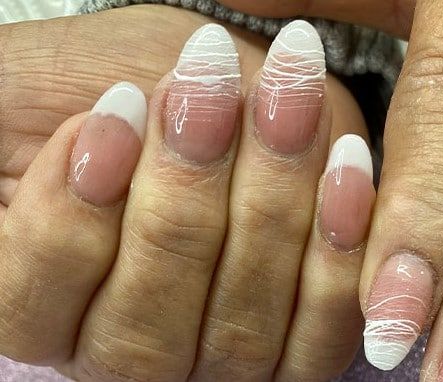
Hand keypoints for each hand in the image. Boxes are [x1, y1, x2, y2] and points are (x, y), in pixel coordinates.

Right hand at [0, 7, 374, 381]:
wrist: (207, 83)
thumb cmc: (110, 89)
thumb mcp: (32, 99)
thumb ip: (20, 144)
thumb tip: (56, 162)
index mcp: (48, 315)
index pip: (33, 305)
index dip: (71, 212)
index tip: (117, 107)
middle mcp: (130, 358)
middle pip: (146, 325)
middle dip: (184, 194)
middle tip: (206, 83)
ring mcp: (221, 362)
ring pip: (240, 326)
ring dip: (269, 203)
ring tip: (286, 99)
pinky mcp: (301, 347)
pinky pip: (322, 330)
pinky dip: (336, 249)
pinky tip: (344, 163)